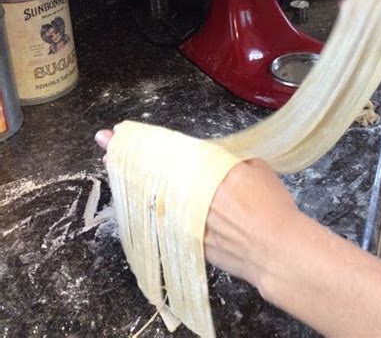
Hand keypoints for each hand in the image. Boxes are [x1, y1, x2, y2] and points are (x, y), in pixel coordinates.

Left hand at [95, 130, 296, 292]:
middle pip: (151, 172)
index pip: (168, 150)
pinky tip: (138, 201)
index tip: (117, 132)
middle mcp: (188, 193)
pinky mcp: (184, 241)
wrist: (274, 250)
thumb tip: (211, 161)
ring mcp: (182, 219)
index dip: (142, 141)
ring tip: (112, 165)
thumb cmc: (270, 205)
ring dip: (132, 182)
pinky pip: (162, 220)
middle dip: (124, 156)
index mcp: (206, 168)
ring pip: (151, 197)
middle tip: (103, 141)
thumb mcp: (253, 167)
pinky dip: (149, 209)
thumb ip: (226, 161)